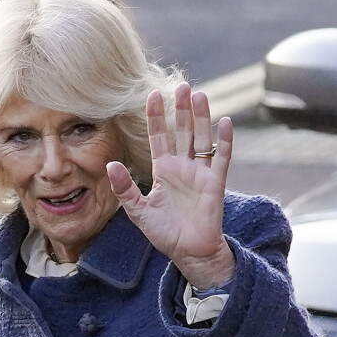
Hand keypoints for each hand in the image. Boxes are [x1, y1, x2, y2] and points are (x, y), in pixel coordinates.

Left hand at [107, 82, 234, 288]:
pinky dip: (224, 141)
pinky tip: (225, 121)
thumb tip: (111, 164)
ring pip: (201, 138)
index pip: (159, 137)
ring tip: (199, 95)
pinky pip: (221, 158)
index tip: (152, 95)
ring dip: (201, 117)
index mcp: (163, 170)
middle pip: (182, 131)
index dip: (156, 117)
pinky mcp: (215, 183)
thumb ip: (125, 188)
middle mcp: (182, 167)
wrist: (188, 252)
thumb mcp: (138, 211)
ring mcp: (200, 173)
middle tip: (181, 84)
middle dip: (181, 109)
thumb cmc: (163, 232)